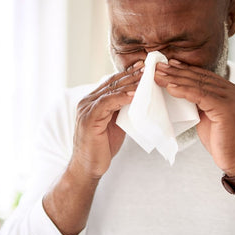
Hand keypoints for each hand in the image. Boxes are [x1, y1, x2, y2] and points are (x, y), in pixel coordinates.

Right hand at [70, 62, 143, 178]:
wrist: (87, 167)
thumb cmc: (101, 147)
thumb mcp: (114, 124)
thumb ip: (121, 110)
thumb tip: (138, 99)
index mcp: (92, 101)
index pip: (112, 82)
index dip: (127, 74)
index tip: (143, 67)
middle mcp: (87, 102)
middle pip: (112, 83)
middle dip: (131, 75)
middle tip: (147, 67)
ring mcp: (86, 109)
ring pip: (110, 91)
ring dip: (129, 84)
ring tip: (145, 78)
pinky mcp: (89, 118)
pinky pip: (106, 103)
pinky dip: (121, 98)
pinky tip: (134, 95)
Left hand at [155, 59, 234, 173]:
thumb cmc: (222, 142)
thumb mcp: (209, 118)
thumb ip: (200, 104)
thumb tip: (180, 93)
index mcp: (231, 92)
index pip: (204, 76)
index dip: (185, 70)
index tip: (168, 65)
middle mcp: (234, 92)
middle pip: (200, 77)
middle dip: (176, 71)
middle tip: (157, 66)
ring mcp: (233, 98)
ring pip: (199, 84)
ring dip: (175, 78)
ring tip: (158, 75)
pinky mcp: (227, 108)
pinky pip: (200, 95)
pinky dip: (183, 90)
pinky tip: (170, 87)